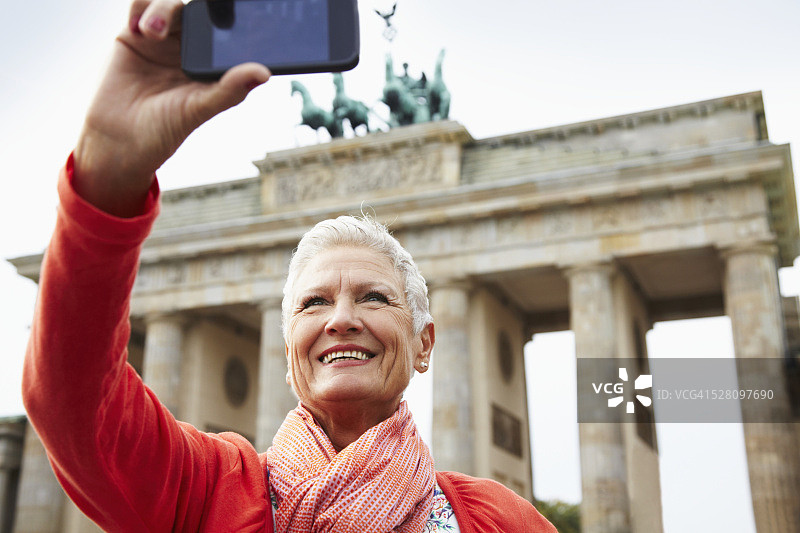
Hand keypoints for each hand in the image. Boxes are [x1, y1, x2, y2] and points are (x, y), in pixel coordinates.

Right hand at [73, 0, 269, 216]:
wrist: (119, 138)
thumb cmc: (164, 128)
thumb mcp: (201, 108)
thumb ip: (231, 88)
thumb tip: (264, 73)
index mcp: (211, 63)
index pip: (228, 31)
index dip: (236, 18)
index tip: (244, 10)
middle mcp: (189, 47)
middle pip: (200, 11)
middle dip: (204, 6)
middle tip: (206, 9)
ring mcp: (162, 39)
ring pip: (171, 5)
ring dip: (164, 9)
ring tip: (152, 32)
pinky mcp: (133, 34)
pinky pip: (141, 6)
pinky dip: (143, 9)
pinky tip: (140, 30)